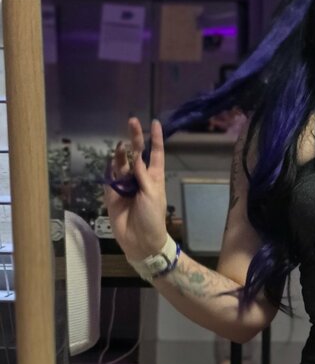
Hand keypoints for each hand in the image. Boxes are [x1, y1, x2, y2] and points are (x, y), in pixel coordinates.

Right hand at [102, 117, 168, 260]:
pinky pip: (109, 180)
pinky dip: (108, 170)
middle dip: (134, 138)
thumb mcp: (152, 195)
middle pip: (136, 154)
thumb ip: (143, 176)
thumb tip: (136, 157)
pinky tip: (108, 162)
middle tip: (132, 121)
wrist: (140, 241)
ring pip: (121, 165)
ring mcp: (125, 186)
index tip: (154, 123)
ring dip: (120, 154)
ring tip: (120, 145)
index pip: (156, 154)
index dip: (155, 139)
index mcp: (154, 178)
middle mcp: (139, 178)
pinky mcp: (112, 196)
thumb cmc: (152, 218)